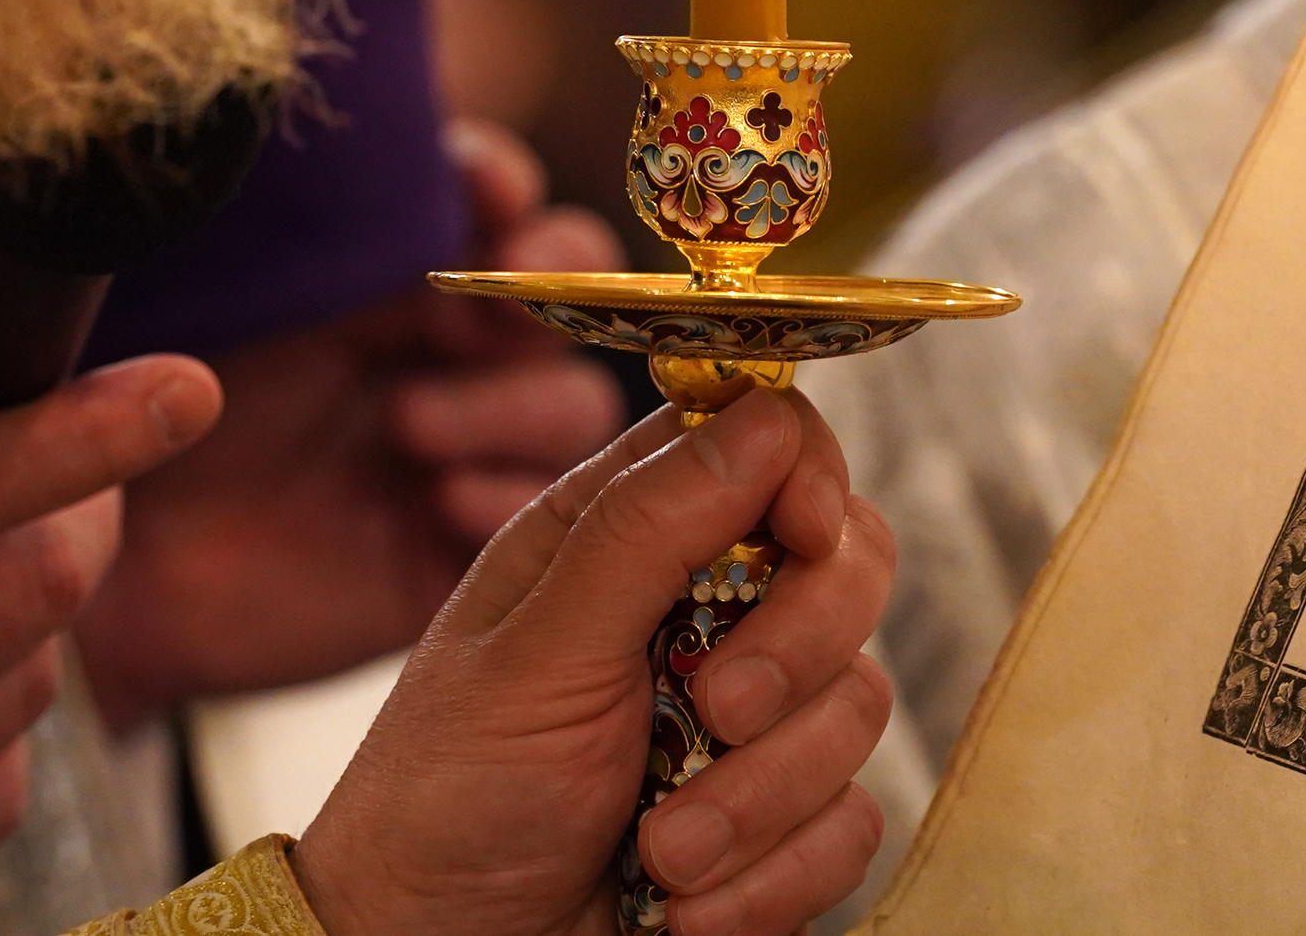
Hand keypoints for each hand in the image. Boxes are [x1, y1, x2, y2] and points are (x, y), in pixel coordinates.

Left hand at [75, 122, 626, 722]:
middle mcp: (450, 347)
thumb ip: (275, 231)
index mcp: (395, 269)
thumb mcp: (205, 307)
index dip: (502, 182)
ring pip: (573, 402)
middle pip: (576, 291)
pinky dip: (506, 495)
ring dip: (510, 401)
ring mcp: (469, 446)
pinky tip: (437, 501)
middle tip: (510, 285)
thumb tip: (310, 136)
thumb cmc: (147, 416)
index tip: (483, 187)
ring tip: (407, 425)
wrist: (113, 571)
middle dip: (557, 281)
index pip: (491, 197)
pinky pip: (542, 514)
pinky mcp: (464, 541)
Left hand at [292, 389, 896, 935]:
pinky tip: (685, 905)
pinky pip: (851, 823)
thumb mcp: (534, 653)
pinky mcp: (777, 821)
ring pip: (859, 704)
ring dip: (760, 797)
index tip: (802, 534)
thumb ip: (647, 530)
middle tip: (717, 712)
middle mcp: (703, 607)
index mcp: (628, 534)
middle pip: (849, 563)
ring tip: (664, 853)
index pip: (770, 446)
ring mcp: (750, 717)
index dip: (808, 478)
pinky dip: (773, 876)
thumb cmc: (446, 798)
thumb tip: (764, 419)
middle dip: (797, 650)